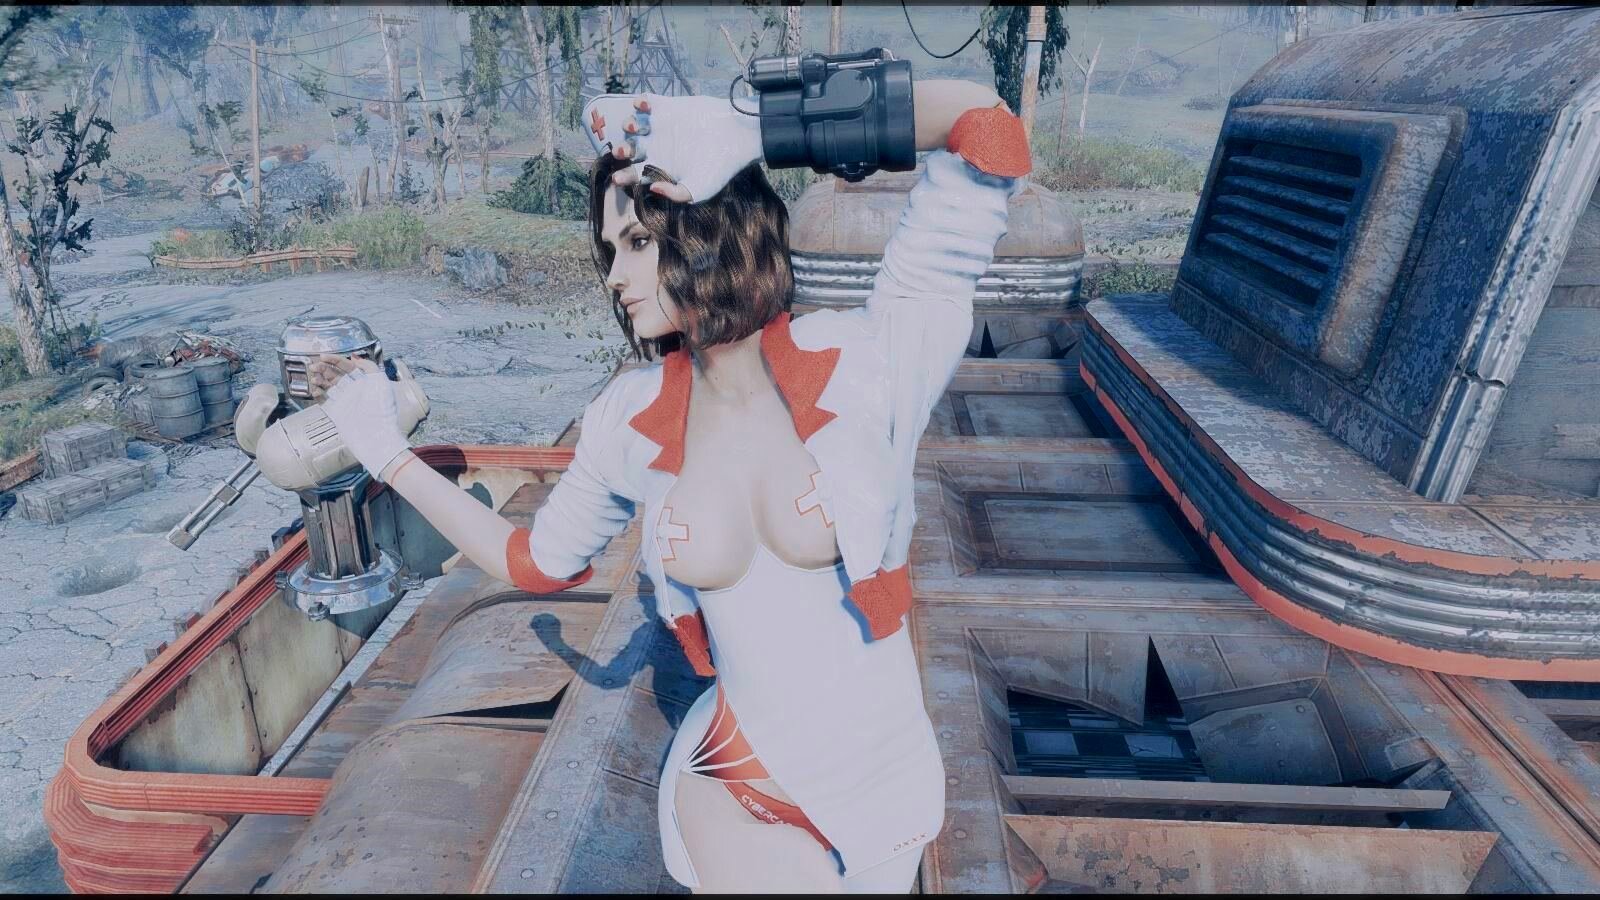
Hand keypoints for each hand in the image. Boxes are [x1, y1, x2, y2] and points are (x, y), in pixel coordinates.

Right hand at [312, 354, 411, 480]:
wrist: (375, 434)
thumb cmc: (382, 408)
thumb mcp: (381, 381)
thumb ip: (368, 366)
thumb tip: (355, 358)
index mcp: (365, 382)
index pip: (347, 366)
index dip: (335, 360)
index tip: (323, 356)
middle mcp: (354, 391)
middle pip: (335, 374)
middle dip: (323, 368)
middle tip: (314, 366)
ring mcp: (344, 401)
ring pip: (328, 386)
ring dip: (319, 379)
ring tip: (313, 377)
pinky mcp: (336, 412)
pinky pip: (324, 400)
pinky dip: (317, 394)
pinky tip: (315, 390)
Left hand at [582, 92, 762, 203]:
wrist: (738, 136)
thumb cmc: (720, 167)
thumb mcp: (700, 189)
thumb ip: (676, 194)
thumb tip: (652, 189)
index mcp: (661, 168)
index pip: (635, 174)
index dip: (624, 177)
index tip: (618, 178)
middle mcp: (658, 147)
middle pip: (630, 149)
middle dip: (621, 150)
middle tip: (622, 151)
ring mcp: (662, 127)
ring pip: (634, 125)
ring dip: (628, 125)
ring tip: (634, 126)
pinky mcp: (669, 108)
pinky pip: (646, 103)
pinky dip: (640, 102)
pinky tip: (642, 106)